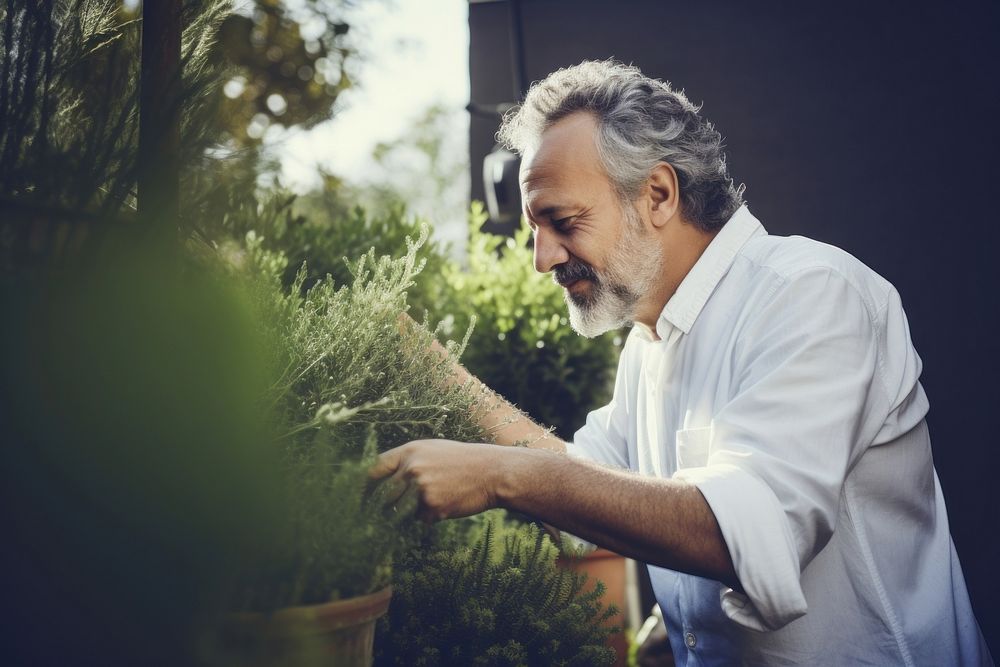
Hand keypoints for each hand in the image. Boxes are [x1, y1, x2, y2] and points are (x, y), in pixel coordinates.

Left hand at [369, 439, 505, 522]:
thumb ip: (407, 462)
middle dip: (383, 506)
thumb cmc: (463, 461)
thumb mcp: (433, 450)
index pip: (374, 469)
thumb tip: (383, 482)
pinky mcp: (432, 507)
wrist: (493, 472)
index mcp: (409, 452)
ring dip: (407, 514)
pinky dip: (428, 518)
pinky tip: (446, 505)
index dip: (364, 486)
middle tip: (386, 513)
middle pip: (383, 495)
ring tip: (429, 503)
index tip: (359, 498)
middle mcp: (411, 469)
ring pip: (400, 511)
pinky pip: (419, 520)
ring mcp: (421, 489)